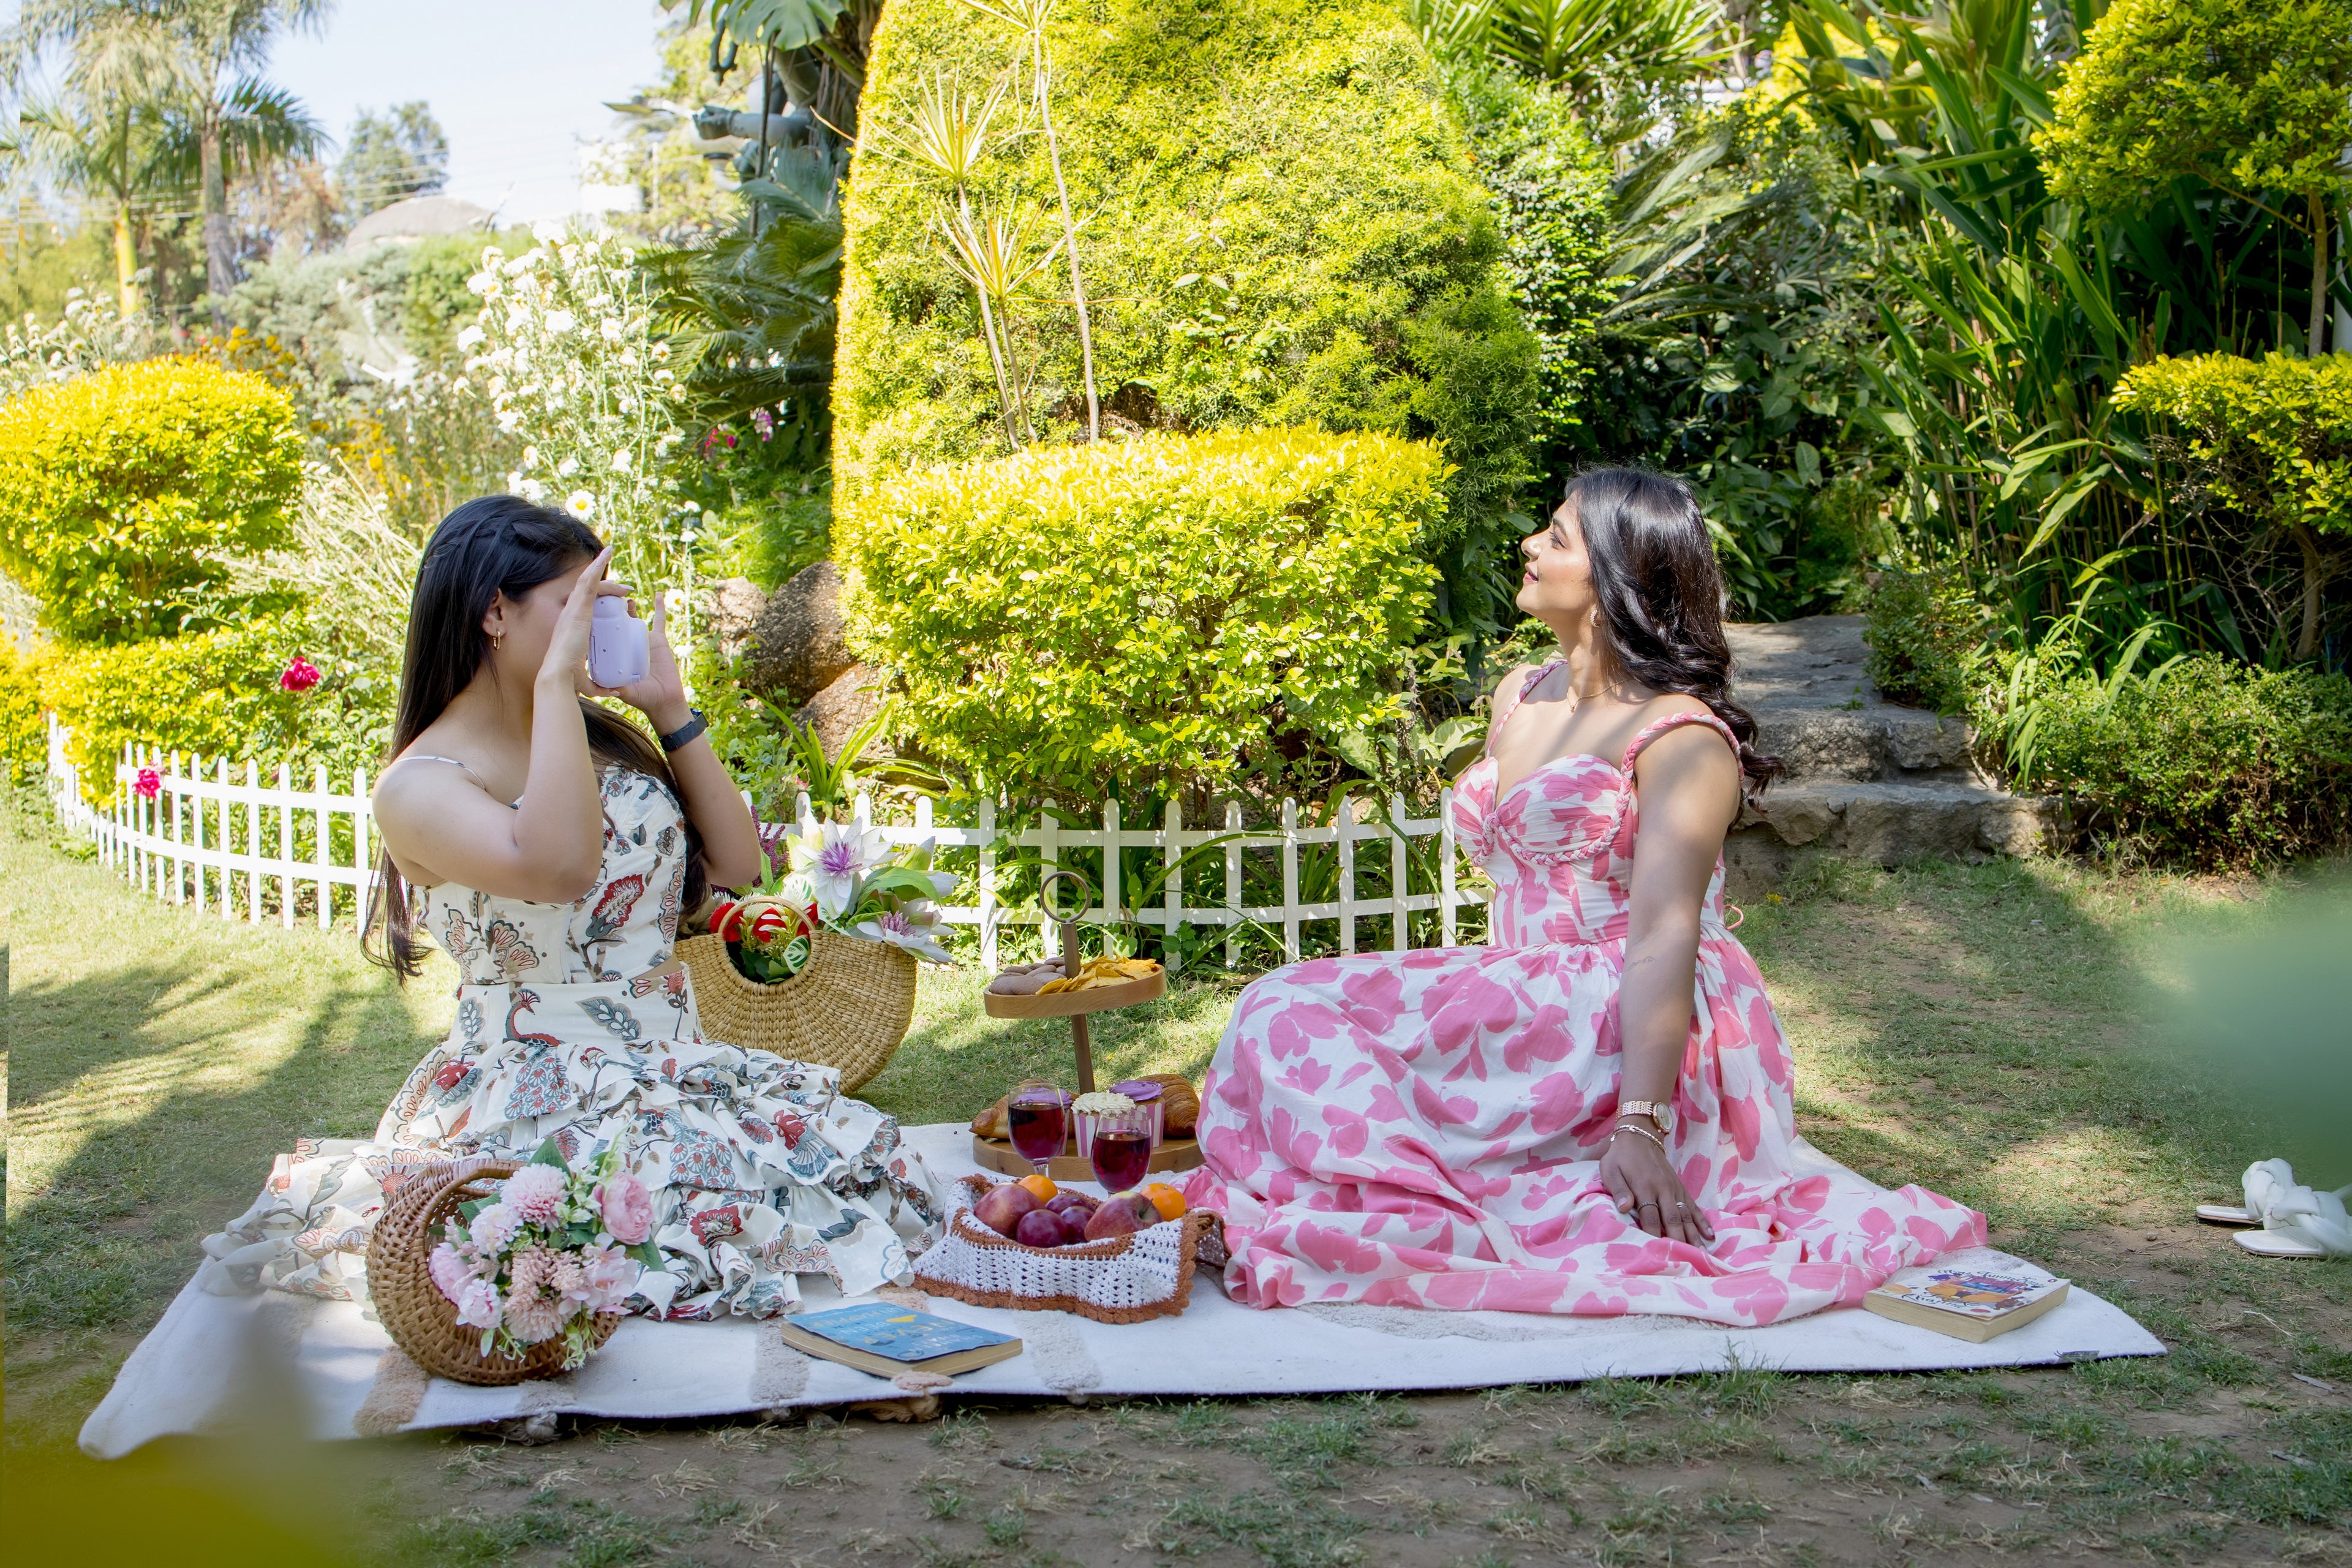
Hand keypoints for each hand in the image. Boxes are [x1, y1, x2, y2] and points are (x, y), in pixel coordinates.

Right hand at [540, 548, 613, 690]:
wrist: (559, 677)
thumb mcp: (589, 682)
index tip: (619, 602)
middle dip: (606, 585)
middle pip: (588, 591)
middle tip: (625, 589)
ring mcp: (573, 609)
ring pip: (588, 581)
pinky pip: (589, 581)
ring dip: (600, 567)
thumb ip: (601, 685)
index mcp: (572, 628)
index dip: (601, 600)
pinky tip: (606, 553)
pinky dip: (597, 566)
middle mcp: (570, 614)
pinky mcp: (579, 607)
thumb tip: (615, 690)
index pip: (587, 607)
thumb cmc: (570, 680)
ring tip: (612, 553)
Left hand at [607, 589, 690, 733]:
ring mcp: (642, 641)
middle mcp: (626, 646)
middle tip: (606, 597)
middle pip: (616, 622)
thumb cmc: (643, 699)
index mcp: (615, 655)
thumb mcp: (625, 691)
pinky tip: (658, 595)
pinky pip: (659, 620)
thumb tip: (604, 685)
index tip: (591, 610)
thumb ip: (615, 688)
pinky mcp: (658, 641)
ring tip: (624, 597)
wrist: (664, 703)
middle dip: (610, 609)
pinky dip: (659, 607)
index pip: (602, 635)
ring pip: (634, 618)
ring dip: (628, 606)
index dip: (597, 622)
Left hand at [1599, 1124, 1714, 1246]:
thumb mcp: (1611, 1170)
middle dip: (1678, 1241)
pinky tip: (1710, 1236)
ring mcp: (1674, 1189)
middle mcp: (1663, 1189)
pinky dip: (1702, 1222)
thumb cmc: (1620, 1158)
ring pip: (1686, 1216)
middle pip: (1672, 1219)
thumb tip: (1623, 1208)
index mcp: (1644, 1187)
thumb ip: (1618, 1189)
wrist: (1639, 1136)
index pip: (1650, 1217)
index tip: (1658, 1255)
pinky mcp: (1681, 1188)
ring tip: (1701, 1254)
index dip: (1654, 1236)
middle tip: (1685, 1262)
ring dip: (1693, 1236)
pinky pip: (1694, 1207)